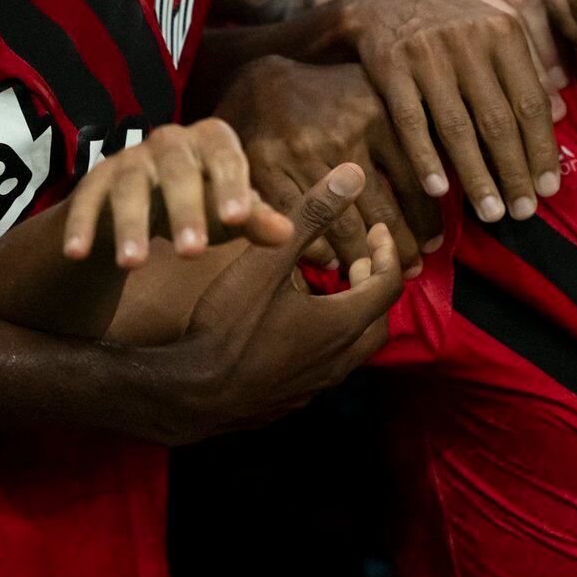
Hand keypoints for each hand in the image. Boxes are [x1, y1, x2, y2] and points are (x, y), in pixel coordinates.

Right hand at [59, 118, 294, 267]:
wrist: (144, 201)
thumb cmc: (203, 203)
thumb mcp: (229, 212)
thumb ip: (255, 221)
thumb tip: (286, 233)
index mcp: (212, 140)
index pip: (227, 158)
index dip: (232, 186)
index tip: (238, 220)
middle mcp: (170, 141)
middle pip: (177, 171)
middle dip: (185, 211)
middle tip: (192, 253)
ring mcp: (129, 158)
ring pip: (129, 187)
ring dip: (131, 225)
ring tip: (133, 264)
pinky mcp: (94, 179)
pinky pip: (86, 199)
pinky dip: (81, 225)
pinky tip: (77, 254)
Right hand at [141, 163, 401, 444]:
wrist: (187, 395)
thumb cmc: (228, 325)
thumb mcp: (268, 260)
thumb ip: (311, 215)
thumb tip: (353, 174)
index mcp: (341, 324)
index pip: (389, 285)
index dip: (387, 253)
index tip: (375, 232)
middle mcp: (337, 362)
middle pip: (379, 321)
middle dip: (374, 286)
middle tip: (357, 260)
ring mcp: (313, 387)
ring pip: (352, 349)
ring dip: (350, 316)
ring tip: (328, 289)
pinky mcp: (289, 402)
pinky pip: (325, 369)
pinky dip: (326, 342)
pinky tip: (296, 327)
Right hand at [217, 56, 440, 273]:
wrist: (259, 82)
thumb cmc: (329, 94)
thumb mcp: (374, 93)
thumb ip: (408, 124)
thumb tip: (448, 169)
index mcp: (375, 113)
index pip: (413, 181)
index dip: (426, 221)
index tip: (434, 243)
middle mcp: (341, 134)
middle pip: (382, 211)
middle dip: (401, 248)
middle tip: (412, 269)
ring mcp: (301, 154)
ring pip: (343, 226)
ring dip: (364, 258)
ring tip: (377, 273)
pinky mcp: (265, 170)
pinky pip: (300, 227)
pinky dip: (320, 251)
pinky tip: (333, 264)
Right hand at [330, 0, 562, 223]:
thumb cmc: (452, 20)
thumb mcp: (495, 23)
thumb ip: (533, 59)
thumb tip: (560, 112)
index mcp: (502, 30)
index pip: (529, 100)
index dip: (541, 148)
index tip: (550, 188)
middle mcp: (468, 40)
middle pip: (498, 120)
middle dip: (515, 171)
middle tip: (525, 211)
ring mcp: (428, 54)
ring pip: (458, 127)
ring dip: (477, 176)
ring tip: (492, 213)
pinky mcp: (391, 67)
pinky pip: (412, 122)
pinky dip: (426, 158)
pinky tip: (440, 190)